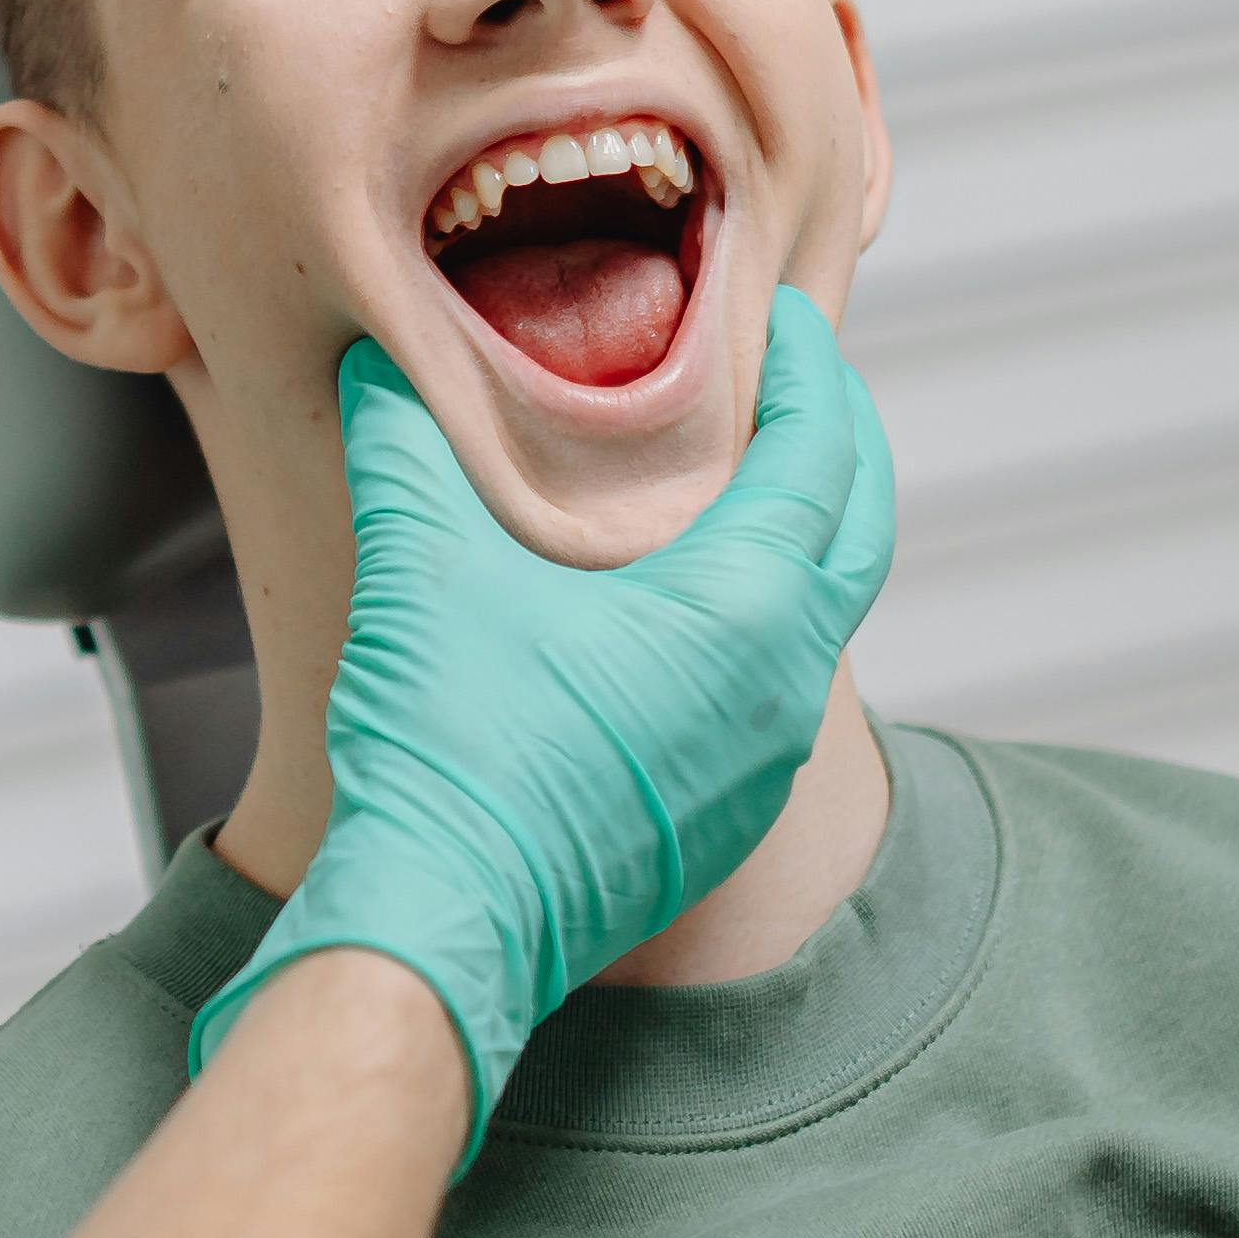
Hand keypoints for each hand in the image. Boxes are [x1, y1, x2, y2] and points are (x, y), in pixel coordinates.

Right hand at [198, 295, 896, 1145]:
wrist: (449, 920)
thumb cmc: (454, 752)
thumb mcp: (424, 568)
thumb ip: (408, 447)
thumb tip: (379, 368)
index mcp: (745, 608)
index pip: (821, 453)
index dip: (812, 371)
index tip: (789, 317)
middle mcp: (784, 685)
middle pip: (859, 534)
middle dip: (844, 448)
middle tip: (809, 389)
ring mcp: (768, 763)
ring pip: (824, 621)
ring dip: (804, 543)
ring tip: (747, 489)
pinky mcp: (730, 818)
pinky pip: (778, 695)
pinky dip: (764, 627)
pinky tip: (694, 615)